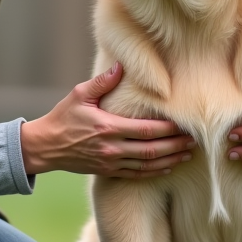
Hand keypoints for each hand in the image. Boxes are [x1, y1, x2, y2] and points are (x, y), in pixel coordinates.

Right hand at [20, 63, 193, 178]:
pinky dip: (155, 172)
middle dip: (176, 146)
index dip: (168, 129)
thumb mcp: (79, 95)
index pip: (146, 130)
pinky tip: (168, 167)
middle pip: (152, 150)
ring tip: (188, 154)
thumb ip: (103, 82)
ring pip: (148, 166)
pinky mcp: (108, 172)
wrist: (45, 147)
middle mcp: (112, 148)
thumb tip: (121, 67)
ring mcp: (111, 163)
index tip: (184, 125)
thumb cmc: (63, 117)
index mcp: (108, 128)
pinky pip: (137, 175)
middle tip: (195, 140)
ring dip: (170, 160)